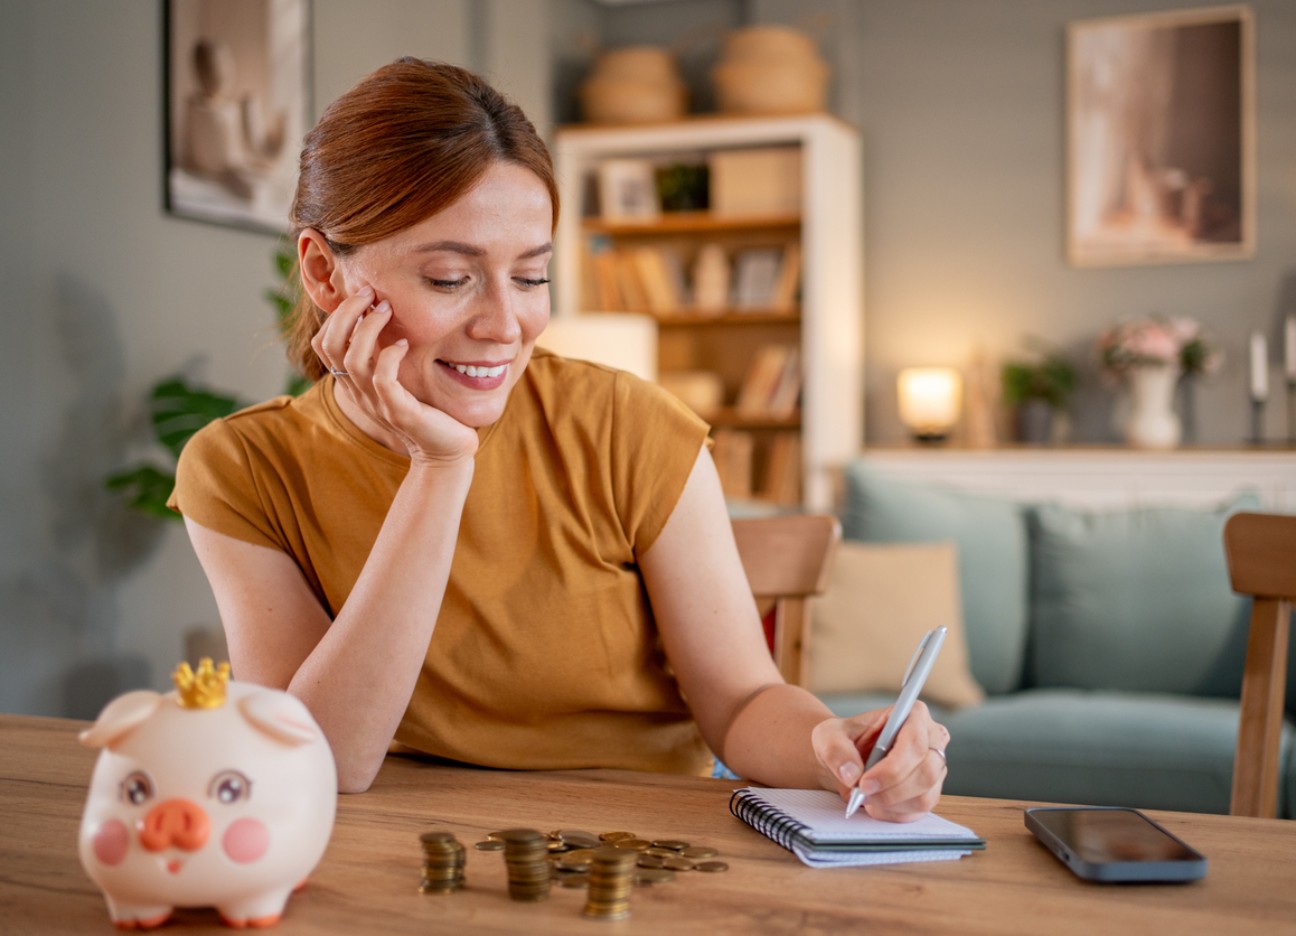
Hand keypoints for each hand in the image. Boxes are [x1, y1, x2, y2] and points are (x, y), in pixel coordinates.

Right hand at [312, 286, 478, 463]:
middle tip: (369, 293)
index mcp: (355, 382)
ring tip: (387, 308)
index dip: (336, 316)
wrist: (445, 451)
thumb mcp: (400, 378)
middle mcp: (358, 392)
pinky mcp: (399, 411)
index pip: (323, 344)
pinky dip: (391, 355)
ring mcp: (376, 403)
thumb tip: (384, 314)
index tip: (362, 296)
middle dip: (346, 313)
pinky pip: (383, 379)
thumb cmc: (427, 410)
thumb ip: (386, 355)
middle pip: (330, 346)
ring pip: (353, 359)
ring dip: (368, 327)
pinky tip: (406, 343)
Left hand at [810, 701, 949, 822]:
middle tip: (861, 794)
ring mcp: (935, 767)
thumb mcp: (828, 736)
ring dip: (890, 803)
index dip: (893, 768)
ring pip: (924, 796)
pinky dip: (892, 813)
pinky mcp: (931, 791)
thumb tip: (851, 774)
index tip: (864, 782)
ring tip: (865, 797)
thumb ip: (835, 750)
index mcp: (913, 715)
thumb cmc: (844, 740)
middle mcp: (932, 739)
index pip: (915, 743)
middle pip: (926, 772)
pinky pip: (919, 811)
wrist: (847, 759)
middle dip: (890, 790)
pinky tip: (874, 804)